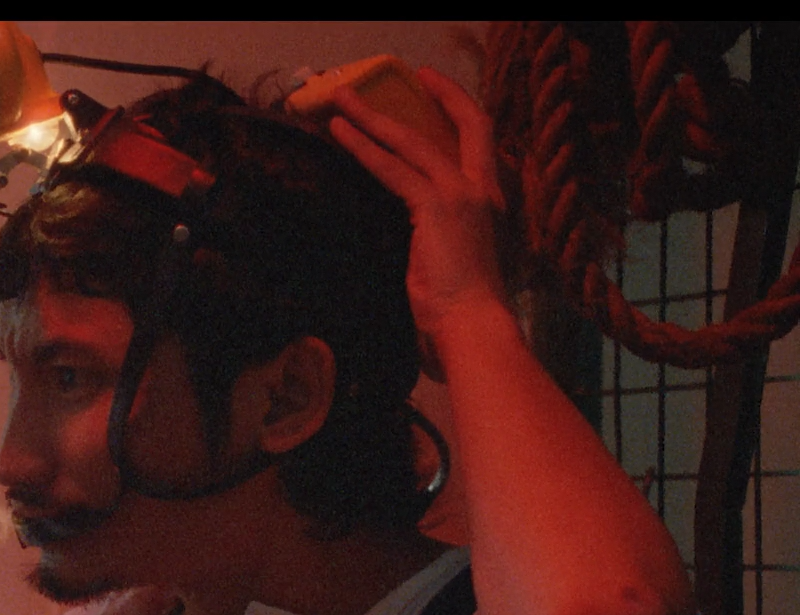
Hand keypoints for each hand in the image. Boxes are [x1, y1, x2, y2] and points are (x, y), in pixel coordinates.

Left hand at [327, 68, 510, 377]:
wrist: (472, 325)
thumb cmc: (461, 307)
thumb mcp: (454, 258)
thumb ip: (441, 233)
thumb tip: (421, 233)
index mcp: (492, 201)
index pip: (482, 141)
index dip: (460, 110)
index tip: (436, 89)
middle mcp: (484, 189)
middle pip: (467, 123)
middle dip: (436, 94)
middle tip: (409, 73)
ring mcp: (462, 194)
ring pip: (413, 141)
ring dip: (374, 117)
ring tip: (341, 100)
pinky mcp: (436, 205)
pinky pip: (392, 167)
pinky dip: (363, 147)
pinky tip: (339, 132)